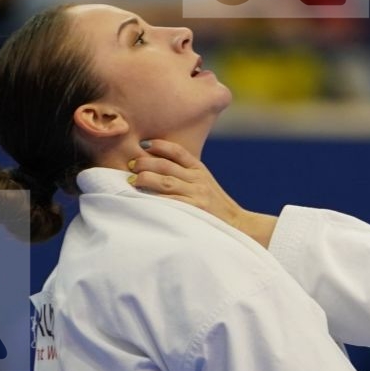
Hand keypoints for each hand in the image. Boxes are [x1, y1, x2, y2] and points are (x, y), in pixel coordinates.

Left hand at [129, 140, 277, 246]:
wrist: (239, 226)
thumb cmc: (216, 209)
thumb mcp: (204, 185)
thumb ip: (186, 176)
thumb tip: (156, 170)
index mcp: (199, 170)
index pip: (178, 151)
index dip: (159, 145)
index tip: (143, 144)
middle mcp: (198, 179)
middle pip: (166, 165)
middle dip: (144, 163)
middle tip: (130, 165)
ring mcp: (197, 194)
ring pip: (165, 181)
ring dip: (145, 178)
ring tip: (131, 180)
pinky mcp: (195, 209)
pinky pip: (170, 200)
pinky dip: (154, 198)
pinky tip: (142, 198)